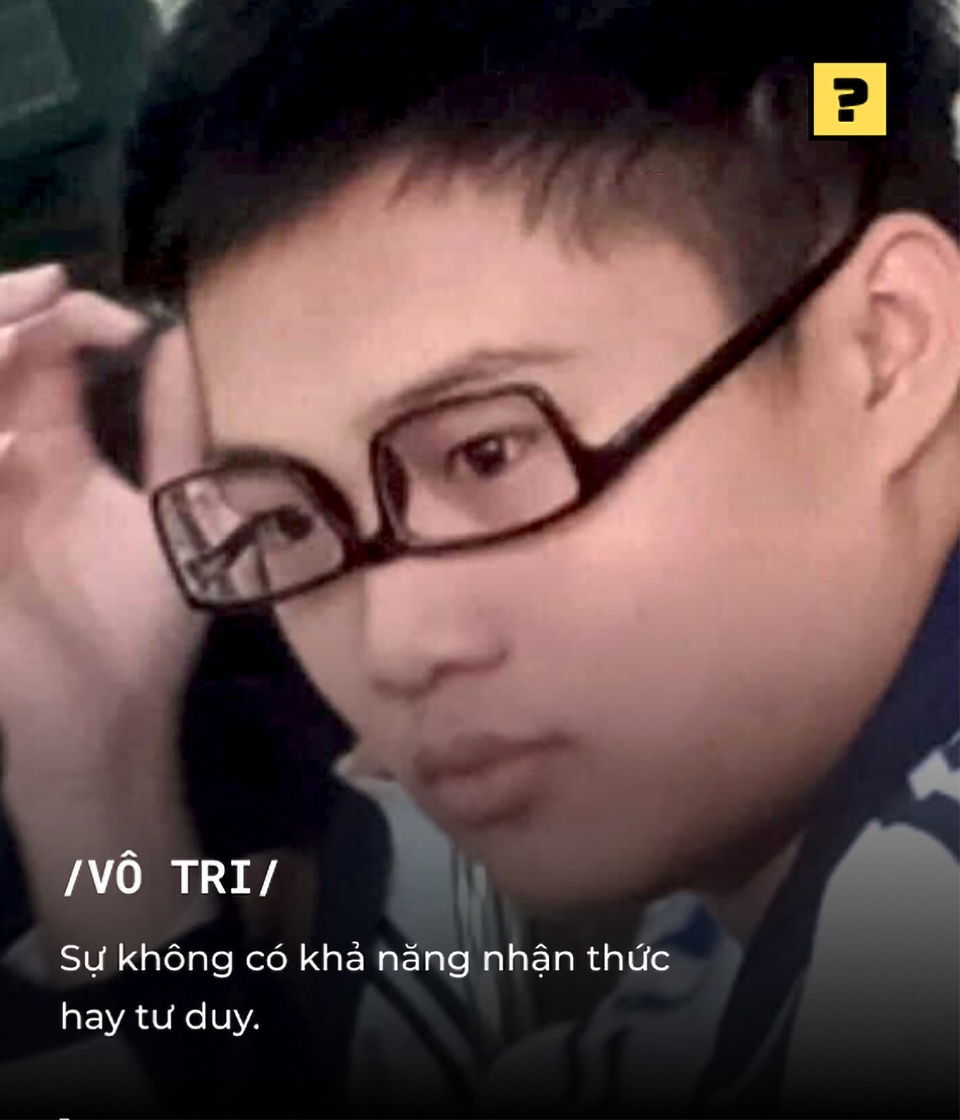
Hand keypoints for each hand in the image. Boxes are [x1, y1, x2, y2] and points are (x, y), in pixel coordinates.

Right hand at [0, 263, 207, 963]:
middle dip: (7, 315)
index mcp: (50, 448)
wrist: (104, 714)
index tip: (121, 321)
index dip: (66, 319)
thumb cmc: (141, 625)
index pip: (39, 355)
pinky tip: (3, 428)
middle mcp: (2, 460)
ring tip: (22, 326)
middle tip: (46, 293)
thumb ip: (176, 432)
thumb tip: (191, 344)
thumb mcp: (173, 516)